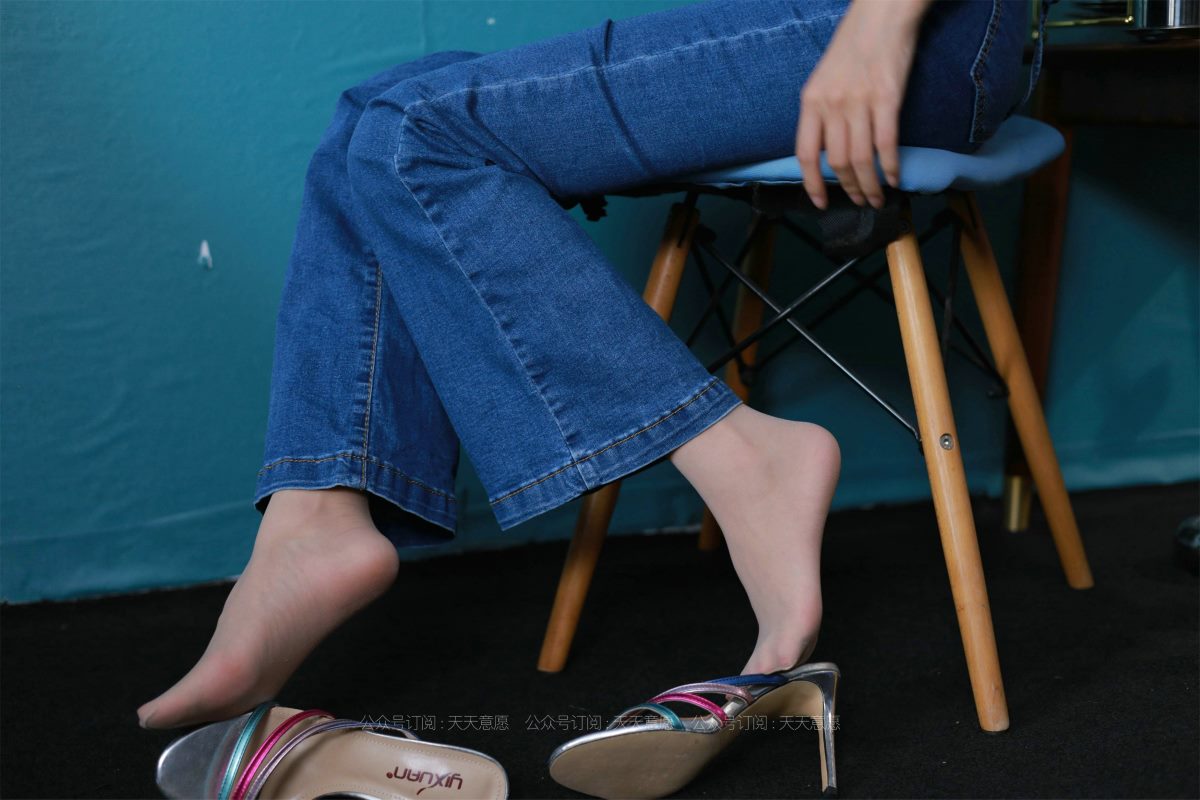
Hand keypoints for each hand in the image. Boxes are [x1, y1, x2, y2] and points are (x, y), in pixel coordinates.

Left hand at [795, 0, 931, 209]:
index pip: (805, 154)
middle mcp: (831, 105)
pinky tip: (895, 179)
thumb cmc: (854, 43)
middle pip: (836, 162)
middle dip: (848, 189)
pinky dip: (890, 167)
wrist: (881, 12)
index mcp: (811, 101)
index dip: (811, 184)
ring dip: (869, 186)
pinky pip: (886, 144)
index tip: (820, 203)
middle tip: (859, 203)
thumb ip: (823, 110)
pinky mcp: (887, 98)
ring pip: (860, 160)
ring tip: (877, 199)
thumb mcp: (825, 77)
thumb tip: (829, 146)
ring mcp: (859, 102)